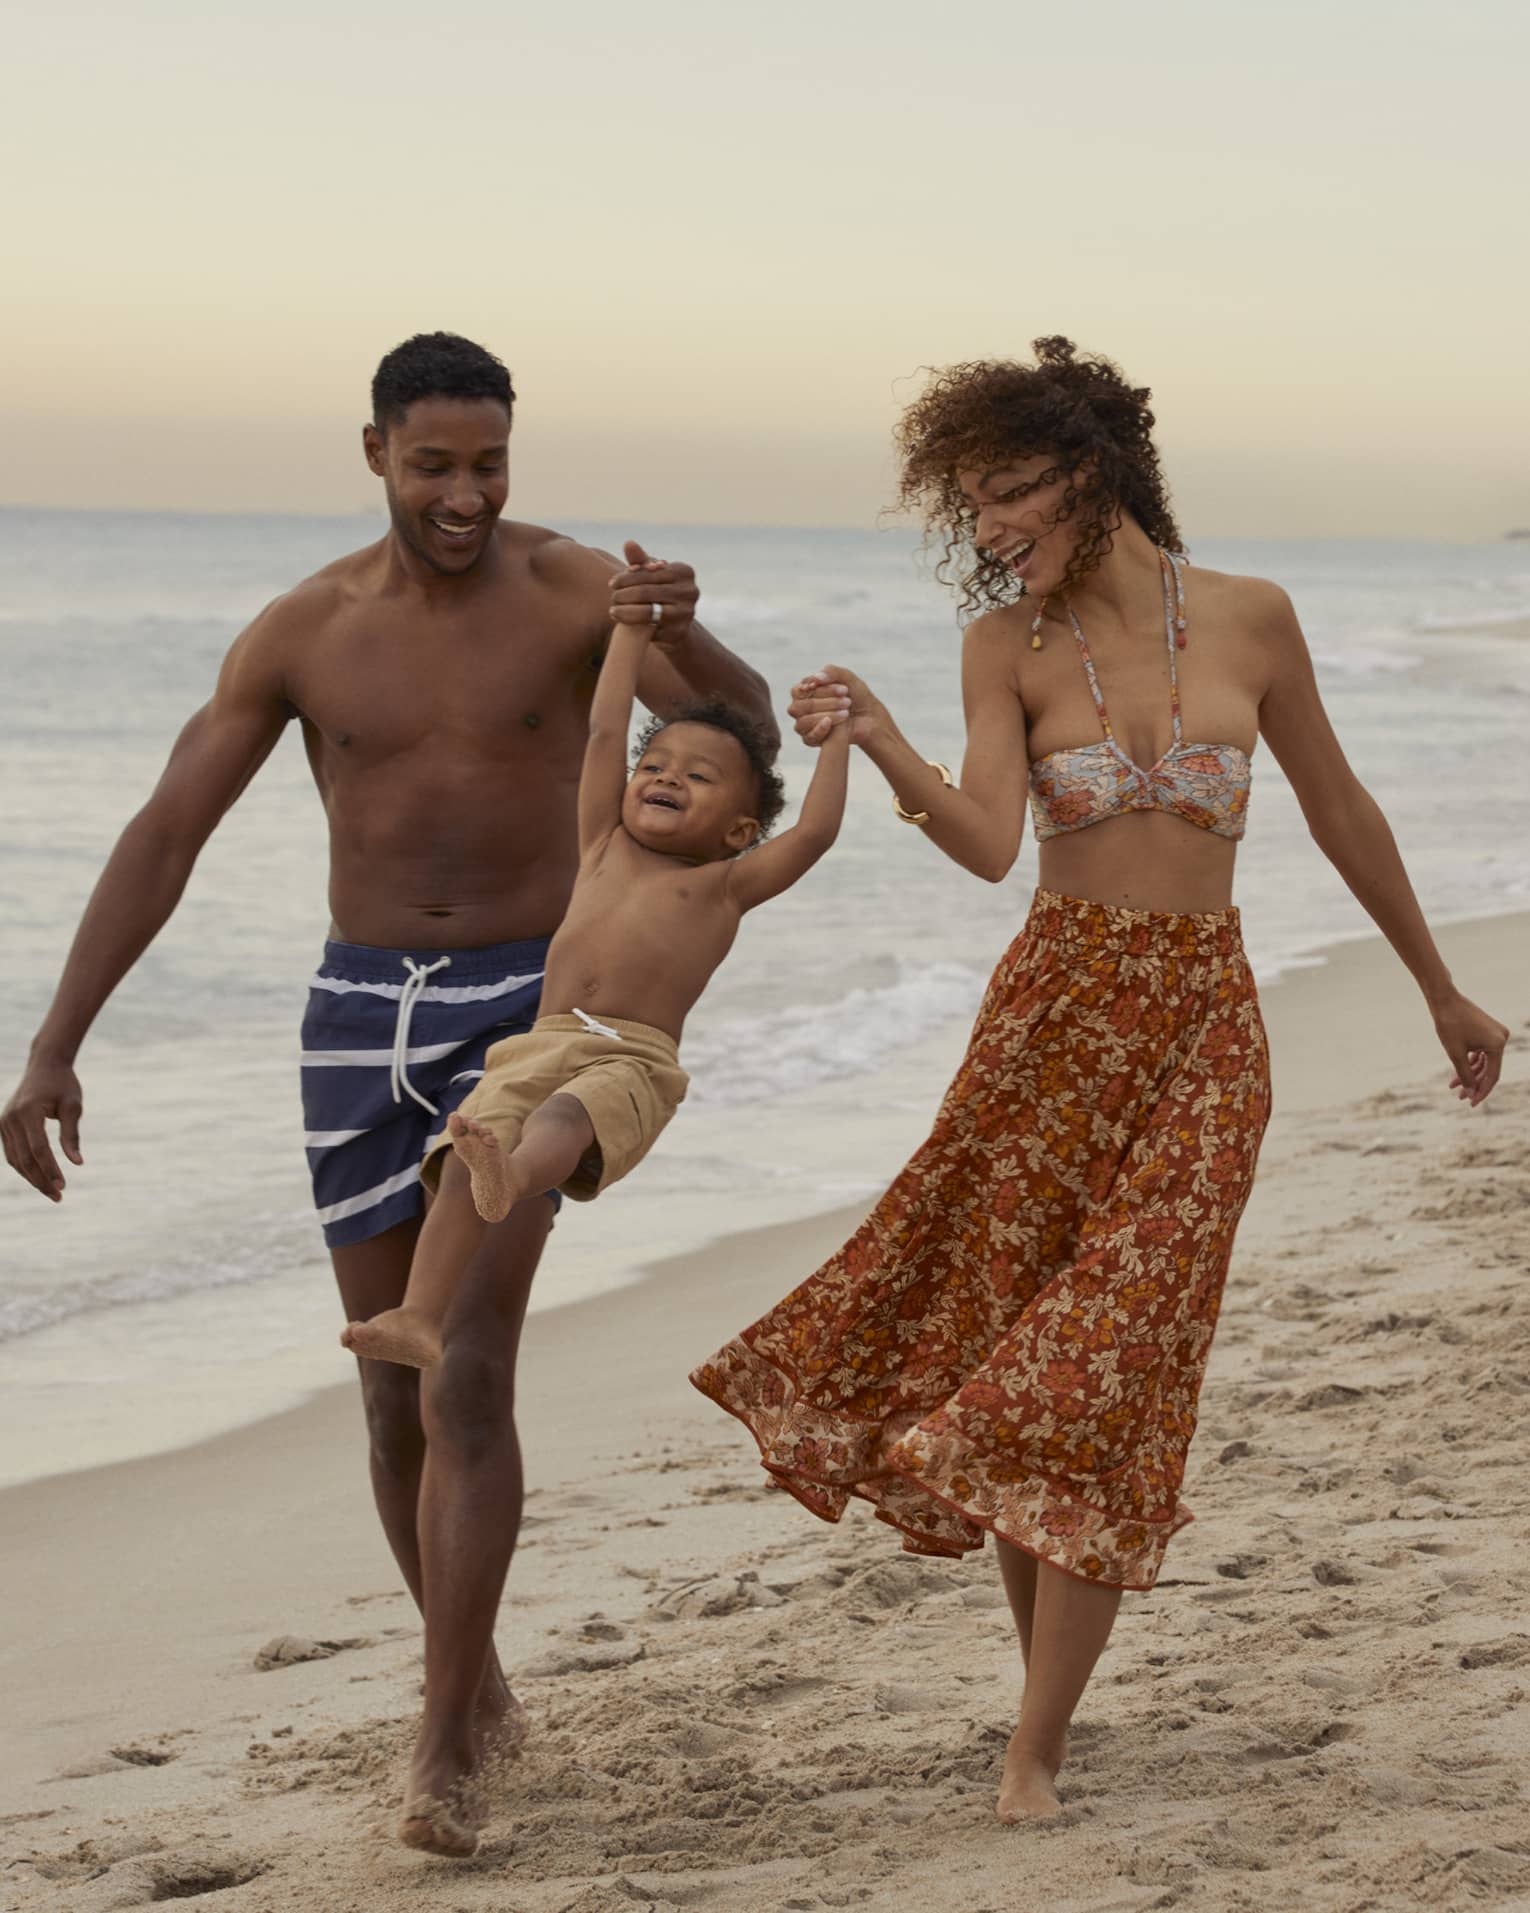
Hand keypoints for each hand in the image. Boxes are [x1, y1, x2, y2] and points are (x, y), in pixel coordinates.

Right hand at [1, 1055, 83, 1200]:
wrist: (44, 1065)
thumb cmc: (63, 1084)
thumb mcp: (73, 1106)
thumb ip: (72, 1135)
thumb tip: (77, 1163)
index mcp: (28, 1111)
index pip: (38, 1149)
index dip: (50, 1169)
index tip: (63, 1186)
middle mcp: (11, 1118)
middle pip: (24, 1158)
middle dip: (41, 1180)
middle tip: (58, 1197)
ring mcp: (4, 1122)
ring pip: (15, 1159)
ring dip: (32, 1177)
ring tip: (52, 1192)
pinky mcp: (4, 1126)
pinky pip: (12, 1152)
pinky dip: (24, 1167)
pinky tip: (39, 1177)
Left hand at [609, 540, 697, 645]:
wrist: (677, 625)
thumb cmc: (660, 592)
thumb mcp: (653, 576)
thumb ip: (640, 561)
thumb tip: (628, 543)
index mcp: (685, 572)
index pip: (649, 573)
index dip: (627, 578)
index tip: (612, 583)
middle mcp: (690, 591)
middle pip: (646, 592)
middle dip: (624, 595)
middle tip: (612, 598)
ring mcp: (687, 614)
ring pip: (647, 612)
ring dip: (626, 612)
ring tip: (613, 611)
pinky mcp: (680, 633)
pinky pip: (651, 631)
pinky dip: (635, 627)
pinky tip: (624, 624)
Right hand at [789, 666, 888, 747]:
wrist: (870, 718)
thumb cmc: (857, 696)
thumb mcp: (847, 678)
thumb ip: (832, 672)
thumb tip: (816, 678)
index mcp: (805, 692)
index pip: (799, 690)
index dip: (818, 689)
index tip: (843, 689)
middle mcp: (801, 708)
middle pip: (799, 706)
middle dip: (824, 702)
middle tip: (847, 700)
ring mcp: (805, 725)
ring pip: (803, 722)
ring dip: (826, 714)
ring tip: (846, 712)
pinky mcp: (812, 739)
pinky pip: (808, 737)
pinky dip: (820, 729)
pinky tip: (830, 723)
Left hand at [1432, 991, 1508, 1106]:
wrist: (1443, 999)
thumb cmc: (1449, 1025)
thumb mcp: (1456, 1054)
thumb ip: (1465, 1074)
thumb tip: (1471, 1092)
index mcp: (1498, 1044)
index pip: (1492, 1076)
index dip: (1482, 1091)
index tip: (1471, 1104)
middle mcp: (1501, 1038)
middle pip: (1489, 1069)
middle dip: (1473, 1083)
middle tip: (1460, 1097)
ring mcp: (1496, 1034)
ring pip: (1484, 1062)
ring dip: (1470, 1074)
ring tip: (1454, 1086)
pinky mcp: (1487, 1030)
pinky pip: (1481, 1052)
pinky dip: (1469, 1062)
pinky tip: (1457, 1073)